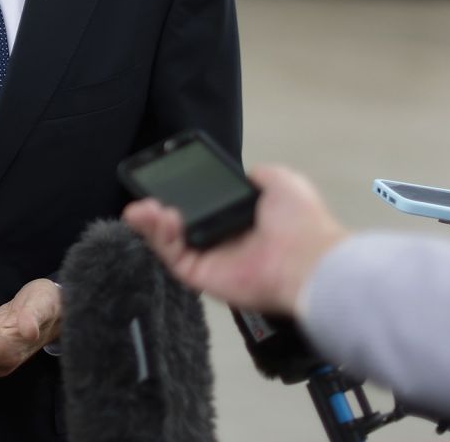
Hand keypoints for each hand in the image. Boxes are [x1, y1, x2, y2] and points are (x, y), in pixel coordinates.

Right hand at [122, 164, 347, 315]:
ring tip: (140, 207)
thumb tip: (246, 173)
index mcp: (239, 219)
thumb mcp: (281, 182)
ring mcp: (209, 259)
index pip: (199, 205)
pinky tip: (159, 218)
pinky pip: (173, 257)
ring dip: (151, 222)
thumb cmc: (299, 221)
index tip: (164, 177)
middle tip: (145, 195)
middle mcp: (221, 239)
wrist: (308, 258)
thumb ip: (259, 175)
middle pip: (177, 223)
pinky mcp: (201, 276)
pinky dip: (160, 238)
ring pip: (169, 240)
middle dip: (157, 208)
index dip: (179, 192)